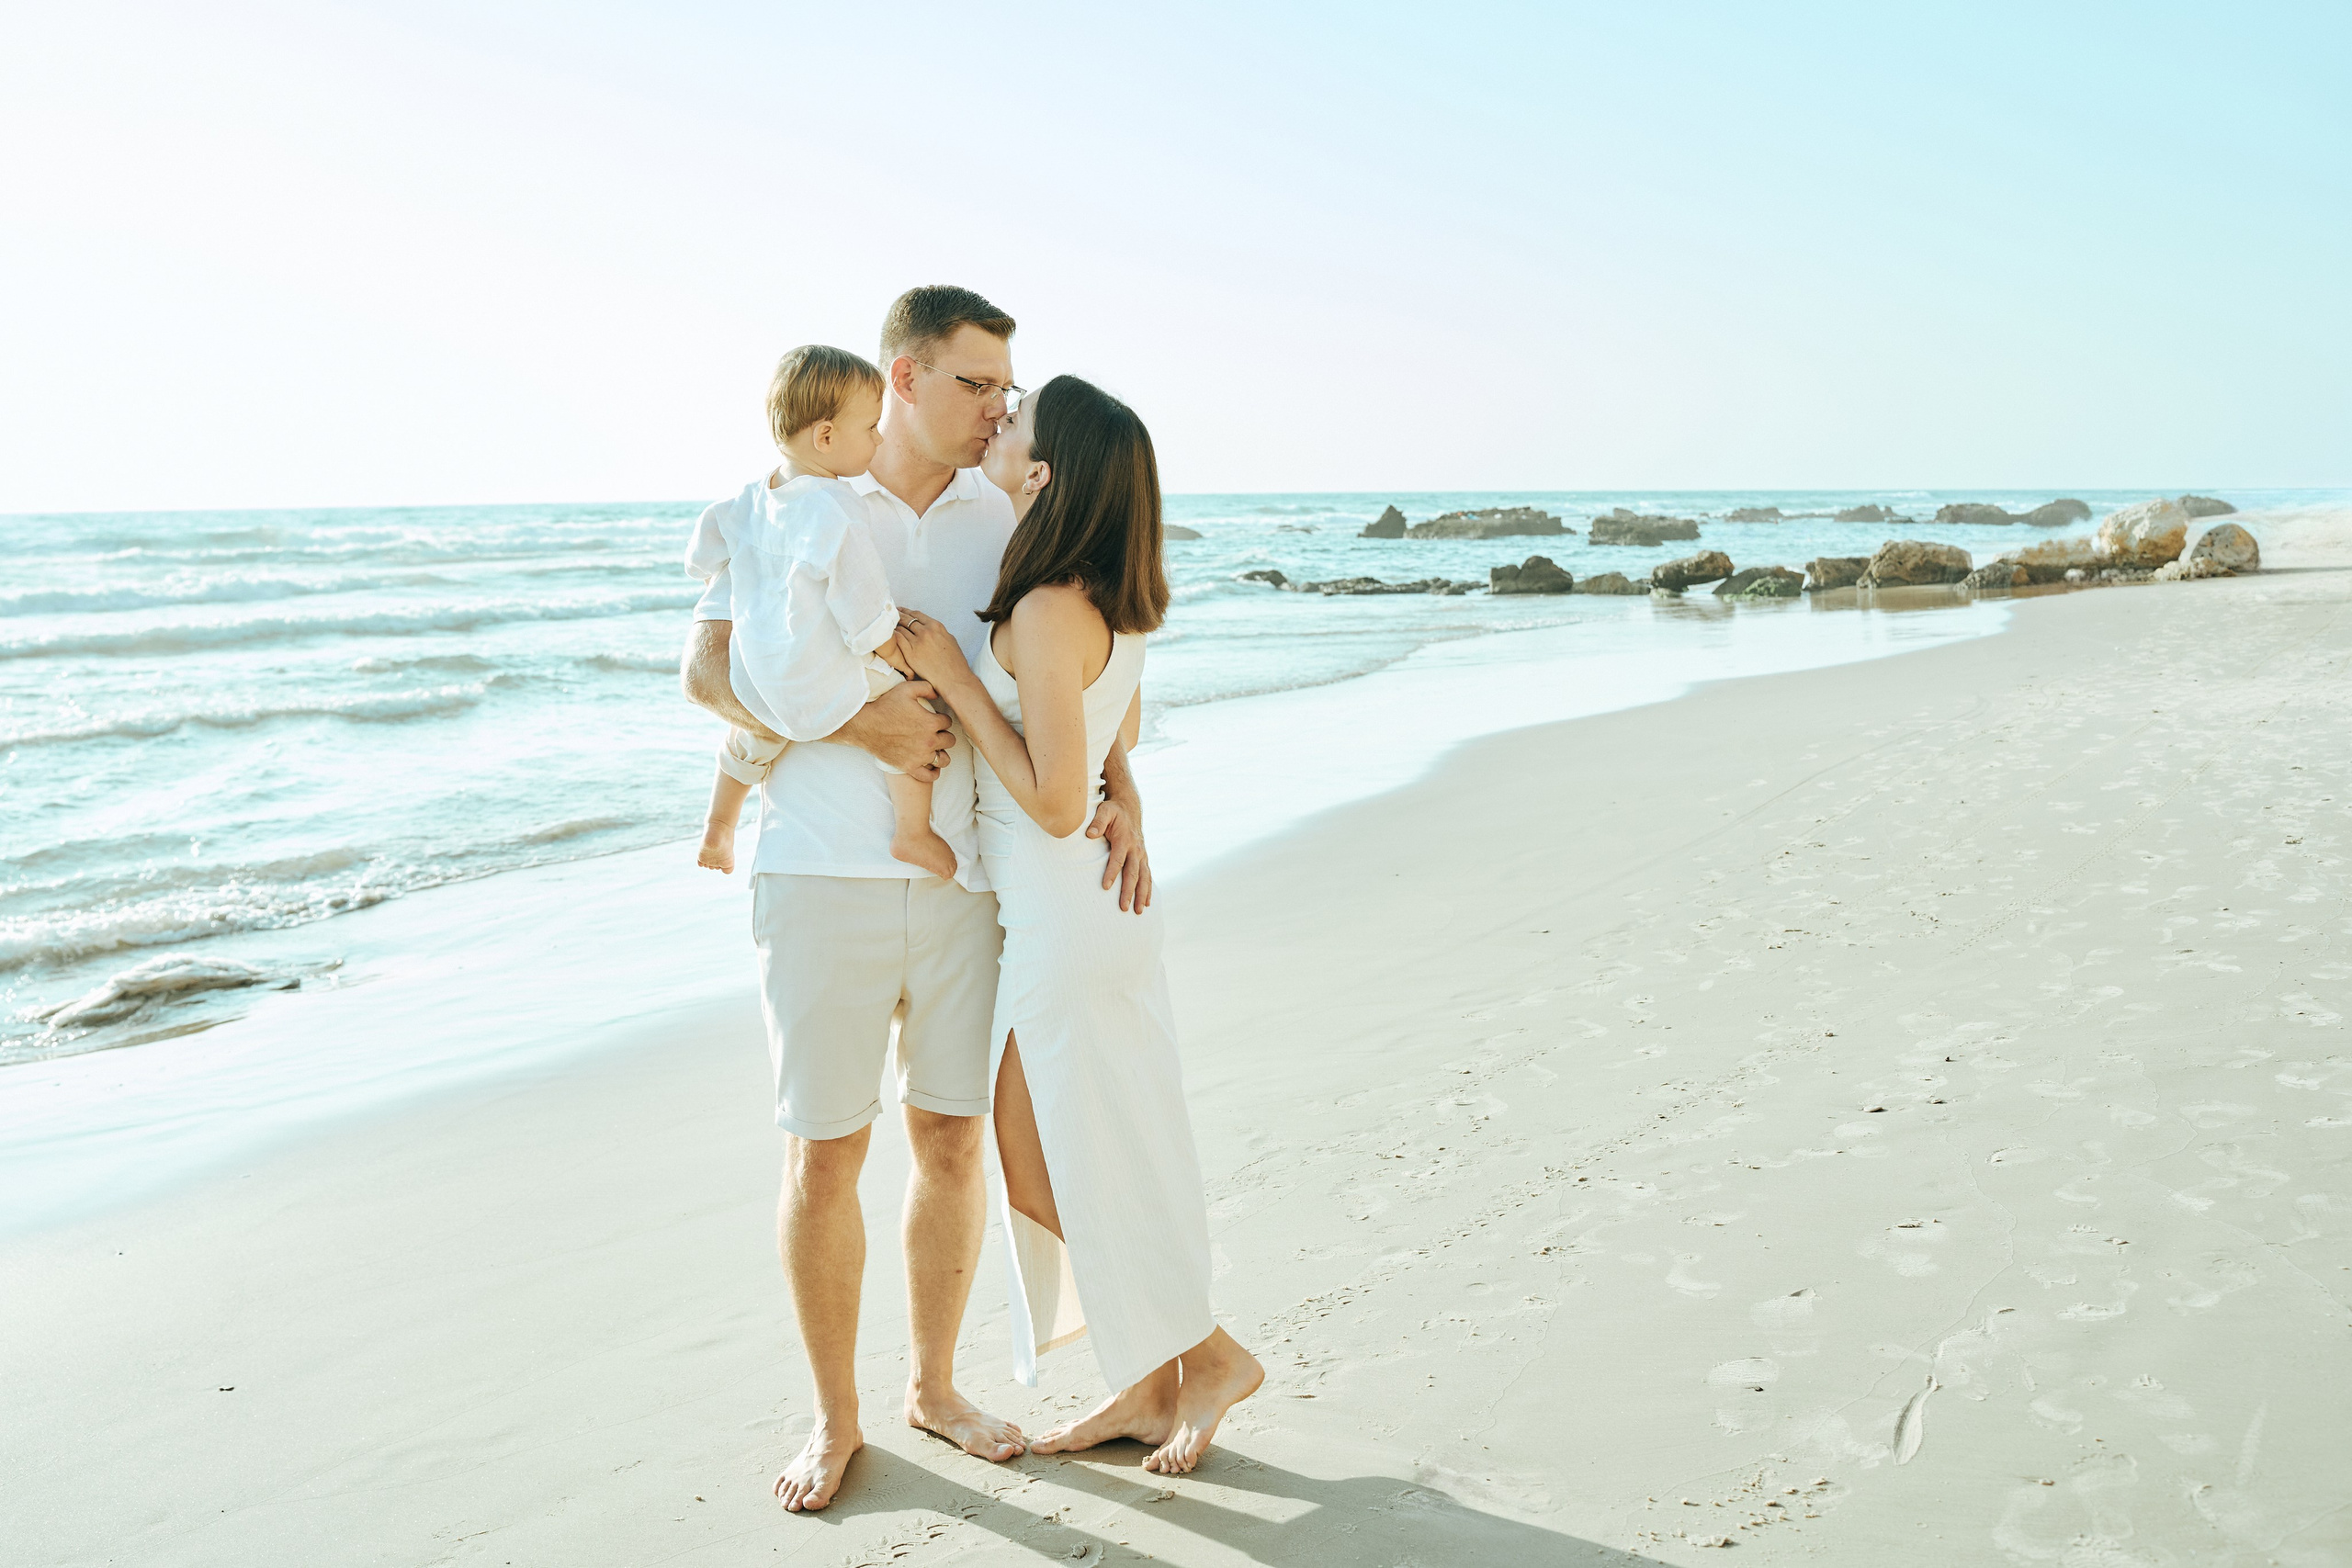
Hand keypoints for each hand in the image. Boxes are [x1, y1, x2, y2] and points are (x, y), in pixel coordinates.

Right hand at [834, 680, 952, 778]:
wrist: (865, 725)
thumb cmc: (884, 706)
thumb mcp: (906, 689)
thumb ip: (926, 687)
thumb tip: (937, 694)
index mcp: (930, 722)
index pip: (948, 722)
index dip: (942, 719)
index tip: (934, 719)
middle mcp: (928, 741)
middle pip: (950, 741)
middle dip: (944, 735)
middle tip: (935, 733)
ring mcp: (920, 756)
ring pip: (944, 759)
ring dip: (942, 753)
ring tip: (935, 749)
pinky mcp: (910, 767)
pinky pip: (930, 775)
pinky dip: (933, 772)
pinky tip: (931, 766)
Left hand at [893, 609, 971, 686]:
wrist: (953, 678)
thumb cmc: (954, 662)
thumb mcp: (950, 640)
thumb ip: (938, 632)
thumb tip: (930, 629)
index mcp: (936, 626)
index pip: (917, 615)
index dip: (907, 612)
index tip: (901, 611)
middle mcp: (926, 632)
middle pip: (907, 620)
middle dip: (898, 616)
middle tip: (891, 615)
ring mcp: (917, 642)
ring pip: (901, 629)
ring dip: (895, 627)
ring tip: (889, 626)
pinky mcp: (911, 654)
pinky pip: (899, 640)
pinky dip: (894, 636)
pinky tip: (890, 636)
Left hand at [1086, 798, 1151, 912]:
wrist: (1129, 807)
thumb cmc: (1113, 811)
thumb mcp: (1104, 811)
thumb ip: (1097, 822)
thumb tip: (1090, 834)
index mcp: (1125, 839)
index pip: (1118, 859)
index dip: (1111, 873)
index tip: (1105, 887)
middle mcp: (1136, 849)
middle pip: (1133, 874)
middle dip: (1129, 892)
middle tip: (1123, 908)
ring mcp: (1142, 854)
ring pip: (1143, 878)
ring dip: (1141, 895)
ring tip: (1138, 911)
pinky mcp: (1143, 858)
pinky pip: (1147, 876)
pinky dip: (1148, 890)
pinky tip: (1146, 903)